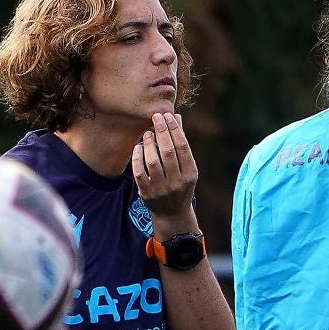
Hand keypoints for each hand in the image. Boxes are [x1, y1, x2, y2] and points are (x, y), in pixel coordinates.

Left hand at [132, 112, 196, 227]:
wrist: (172, 214)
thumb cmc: (180, 184)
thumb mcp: (186, 166)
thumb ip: (180, 142)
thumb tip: (176, 117)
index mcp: (190, 174)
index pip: (182, 147)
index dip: (175, 129)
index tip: (167, 115)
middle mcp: (177, 182)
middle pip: (168, 152)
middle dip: (162, 132)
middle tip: (156, 117)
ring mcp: (161, 189)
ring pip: (153, 162)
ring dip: (149, 144)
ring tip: (148, 133)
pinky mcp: (147, 194)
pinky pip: (140, 173)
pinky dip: (138, 159)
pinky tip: (138, 147)